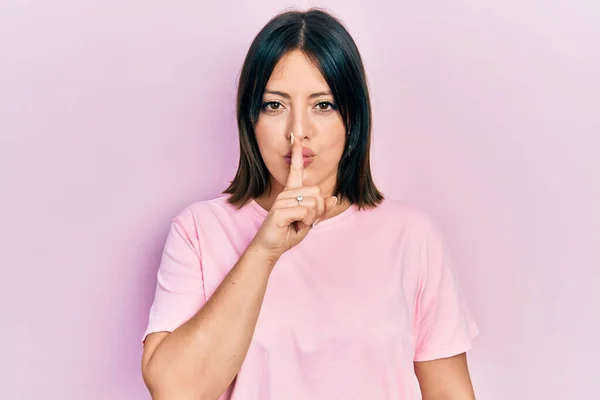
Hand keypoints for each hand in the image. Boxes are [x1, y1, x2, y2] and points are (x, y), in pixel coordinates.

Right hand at [248, 132, 337, 260]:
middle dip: (319, 211)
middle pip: (317, 192)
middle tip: (305, 221)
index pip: (295, 169)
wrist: (270, 248)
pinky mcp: (279, 210)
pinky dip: (305, 223)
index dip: (296, 153)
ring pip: (313, 203)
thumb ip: (321, 211)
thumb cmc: (287, 234)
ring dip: (311, 219)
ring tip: (298, 224)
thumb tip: (334, 198)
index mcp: (292, 192)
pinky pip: (305, 212)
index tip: (295, 137)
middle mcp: (286, 193)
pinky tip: (294, 227)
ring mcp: (282, 200)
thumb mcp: (309, 222)